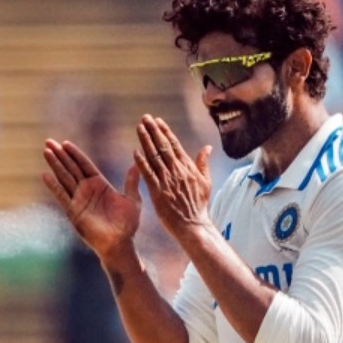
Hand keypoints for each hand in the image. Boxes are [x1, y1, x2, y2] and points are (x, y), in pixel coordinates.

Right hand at [42, 139, 140, 255]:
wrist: (120, 243)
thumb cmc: (127, 224)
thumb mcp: (132, 199)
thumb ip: (131, 182)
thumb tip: (137, 164)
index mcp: (100, 184)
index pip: (84, 165)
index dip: (75, 154)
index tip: (65, 143)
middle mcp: (87, 190)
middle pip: (71, 168)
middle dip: (60, 155)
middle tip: (48, 141)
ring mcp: (79, 200)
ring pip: (64, 178)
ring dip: (55, 165)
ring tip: (46, 151)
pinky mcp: (74, 211)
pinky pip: (62, 196)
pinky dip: (54, 186)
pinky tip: (45, 175)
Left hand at [134, 114, 212, 240]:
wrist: (193, 225)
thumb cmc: (199, 205)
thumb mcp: (206, 182)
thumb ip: (203, 163)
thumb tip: (207, 147)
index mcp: (188, 168)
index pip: (175, 145)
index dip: (165, 132)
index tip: (157, 121)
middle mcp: (177, 171)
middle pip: (163, 146)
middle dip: (153, 131)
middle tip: (145, 117)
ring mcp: (167, 181)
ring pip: (154, 156)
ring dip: (146, 141)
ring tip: (139, 127)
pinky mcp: (158, 192)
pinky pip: (148, 174)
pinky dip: (141, 162)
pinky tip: (135, 151)